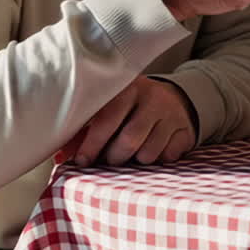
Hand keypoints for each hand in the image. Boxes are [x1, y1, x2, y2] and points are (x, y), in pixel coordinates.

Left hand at [55, 77, 196, 166]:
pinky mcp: (186, 129)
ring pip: (149, 153)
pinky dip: (157, 159)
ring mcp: (173, 114)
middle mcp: (153, 98)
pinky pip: (168, 157)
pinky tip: (153, 149)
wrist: (172, 98)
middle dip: (114, 157)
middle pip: (129, 140)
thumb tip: (63, 156)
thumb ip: (85, 130)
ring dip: (136, 160)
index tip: (83, 161)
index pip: (107, 119)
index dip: (92, 144)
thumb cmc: (129, 108)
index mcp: (128, 88)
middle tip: (110, 159)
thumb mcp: (108, 109)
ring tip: (132, 153)